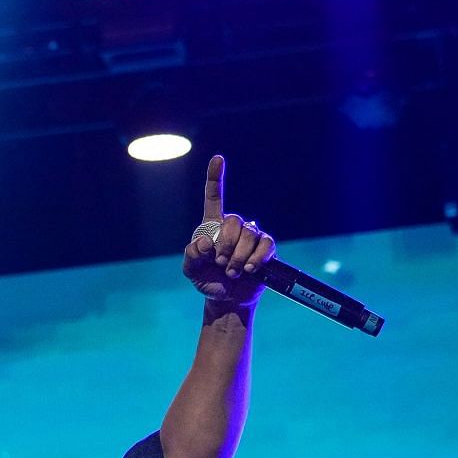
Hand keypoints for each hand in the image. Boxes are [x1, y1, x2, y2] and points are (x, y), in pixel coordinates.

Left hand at [181, 155, 273, 305]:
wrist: (227, 299)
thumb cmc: (207, 280)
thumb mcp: (191, 271)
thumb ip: (191, 256)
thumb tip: (203, 243)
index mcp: (212, 226)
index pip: (214, 197)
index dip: (215, 178)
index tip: (218, 159)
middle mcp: (234, 227)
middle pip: (234, 220)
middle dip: (226, 244)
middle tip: (221, 263)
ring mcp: (251, 237)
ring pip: (250, 234)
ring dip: (239, 256)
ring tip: (233, 271)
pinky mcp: (266, 249)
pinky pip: (266, 245)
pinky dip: (256, 258)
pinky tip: (249, 270)